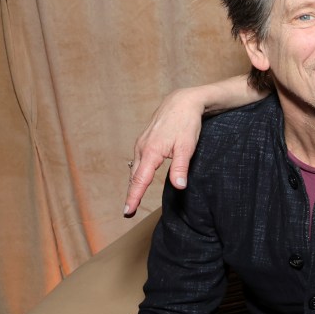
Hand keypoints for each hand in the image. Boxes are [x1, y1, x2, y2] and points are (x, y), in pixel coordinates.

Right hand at [124, 86, 212, 215]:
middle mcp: (142, 148)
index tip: (127, 211)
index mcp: (151, 152)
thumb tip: (178, 187)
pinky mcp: (145, 140)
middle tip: (128, 212)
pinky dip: (137, 172)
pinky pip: (138, 160)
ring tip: (132, 199)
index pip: (140, 180)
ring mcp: (142, 143)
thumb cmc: (186, 123)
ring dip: (133, 184)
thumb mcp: (187, 147)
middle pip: (134, 176)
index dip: (134, 197)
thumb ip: (181, 167)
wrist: (183, 101)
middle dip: (131, 193)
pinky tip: (139, 178)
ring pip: (135, 168)